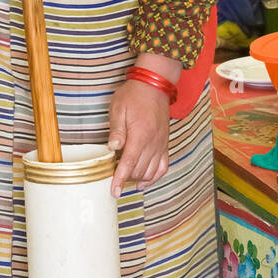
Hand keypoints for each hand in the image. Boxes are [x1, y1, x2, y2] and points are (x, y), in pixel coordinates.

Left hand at [107, 79, 169, 198]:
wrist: (155, 85)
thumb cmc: (134, 94)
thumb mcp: (118, 108)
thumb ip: (116, 130)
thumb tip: (112, 148)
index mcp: (140, 135)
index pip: (129, 164)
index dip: (120, 180)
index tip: (114, 192)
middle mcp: (153, 143)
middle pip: (139, 171)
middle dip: (125, 178)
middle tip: (112, 176)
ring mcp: (160, 144)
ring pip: (150, 172)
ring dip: (137, 178)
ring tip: (125, 178)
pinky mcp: (164, 144)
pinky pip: (162, 166)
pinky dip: (154, 177)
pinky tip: (143, 181)